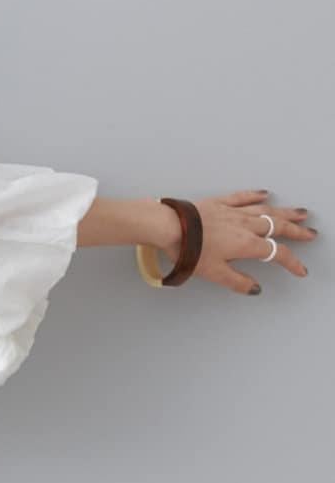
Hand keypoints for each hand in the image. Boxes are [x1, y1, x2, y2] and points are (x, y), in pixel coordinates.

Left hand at [166, 191, 315, 295]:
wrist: (169, 227)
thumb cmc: (189, 251)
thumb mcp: (215, 274)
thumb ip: (237, 282)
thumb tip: (255, 289)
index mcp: (246, 244)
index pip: (277, 253)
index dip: (292, 262)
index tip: (301, 270)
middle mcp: (245, 225)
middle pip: (278, 227)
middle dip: (297, 231)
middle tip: (311, 232)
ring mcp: (233, 212)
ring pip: (266, 210)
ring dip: (285, 212)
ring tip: (300, 212)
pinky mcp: (219, 203)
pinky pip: (242, 197)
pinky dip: (255, 195)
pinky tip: (265, 193)